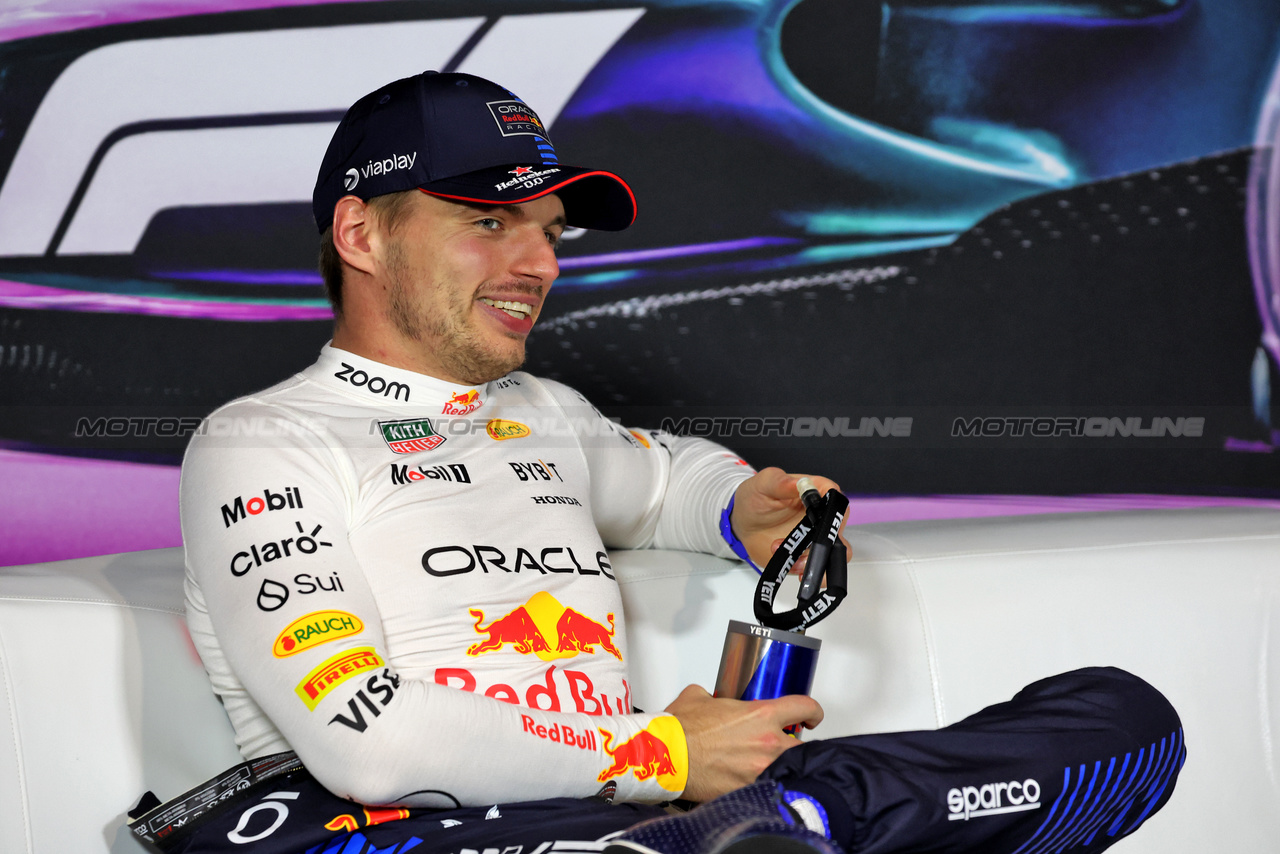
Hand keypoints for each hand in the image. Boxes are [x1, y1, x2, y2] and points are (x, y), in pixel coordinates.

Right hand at [665, 684, 822, 801]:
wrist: (667, 756)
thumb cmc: (681, 729)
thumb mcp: (698, 696)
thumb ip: (714, 695)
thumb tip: (712, 700)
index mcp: (760, 715)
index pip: (804, 707)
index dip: (813, 711)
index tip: (810, 717)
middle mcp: (767, 742)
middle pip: (802, 746)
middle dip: (794, 746)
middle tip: (781, 746)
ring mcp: (761, 770)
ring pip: (787, 769)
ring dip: (778, 767)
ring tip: (763, 766)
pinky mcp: (749, 790)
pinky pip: (765, 787)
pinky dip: (760, 785)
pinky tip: (747, 782)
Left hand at [730, 467, 850, 572]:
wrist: (744, 523)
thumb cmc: (756, 497)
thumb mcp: (764, 484)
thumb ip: (780, 482)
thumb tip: (797, 483)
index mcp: (817, 492)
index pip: (837, 499)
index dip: (831, 512)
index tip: (814, 522)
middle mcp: (822, 515)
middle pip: (838, 530)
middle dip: (823, 543)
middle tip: (800, 546)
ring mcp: (816, 537)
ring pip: (833, 553)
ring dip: (814, 559)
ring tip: (787, 557)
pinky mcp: (808, 555)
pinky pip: (816, 567)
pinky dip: (806, 571)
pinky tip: (790, 565)